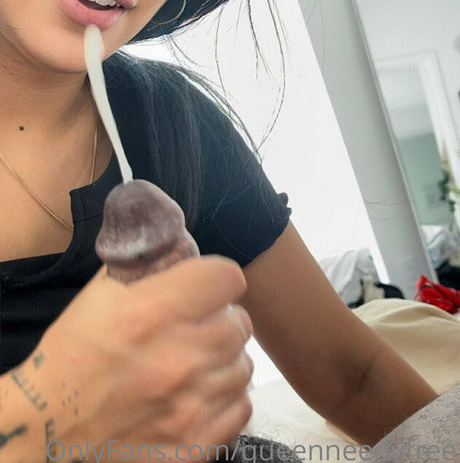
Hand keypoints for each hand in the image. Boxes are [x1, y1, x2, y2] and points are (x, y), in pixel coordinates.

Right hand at [24, 256, 253, 461]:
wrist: (48, 420)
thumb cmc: (75, 350)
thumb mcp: (103, 291)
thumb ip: (148, 266)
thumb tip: (182, 247)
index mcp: (155, 311)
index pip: (227, 278)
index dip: (218, 278)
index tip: (210, 286)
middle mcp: (178, 358)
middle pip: (239, 322)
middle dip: (223, 317)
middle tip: (202, 324)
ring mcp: (188, 406)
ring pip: (243, 365)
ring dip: (225, 357)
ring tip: (199, 358)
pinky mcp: (192, 445)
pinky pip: (240, 408)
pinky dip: (226, 397)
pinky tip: (202, 390)